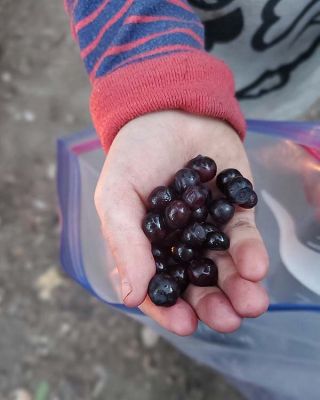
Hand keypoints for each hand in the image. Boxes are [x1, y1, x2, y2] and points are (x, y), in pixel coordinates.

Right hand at [94, 111, 268, 334]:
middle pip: (197, 285)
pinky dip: (251, 253)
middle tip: (228, 319)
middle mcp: (180, 245)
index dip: (171, 309)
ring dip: (240, 288)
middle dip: (214, 305)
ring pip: (225, 268)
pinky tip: (255, 266)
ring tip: (252, 303)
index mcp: (147, 248)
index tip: (186, 325)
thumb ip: (124, 243)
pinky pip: (244, 238)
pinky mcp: (235, 211)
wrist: (169, 111)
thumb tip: (131, 297)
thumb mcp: (116, 197)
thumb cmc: (134, 155)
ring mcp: (209, 229)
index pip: (159, 288)